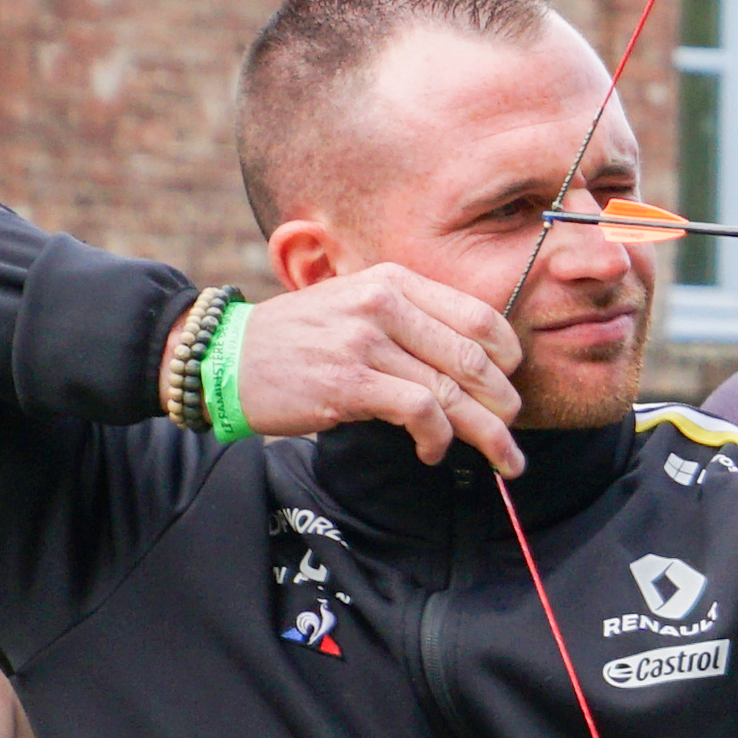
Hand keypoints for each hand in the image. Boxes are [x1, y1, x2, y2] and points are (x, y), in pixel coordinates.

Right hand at [229, 266, 523, 471]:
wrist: (226, 357)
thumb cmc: (300, 340)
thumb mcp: (355, 306)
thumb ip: (410, 322)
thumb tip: (474, 362)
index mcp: (394, 282)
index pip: (480, 316)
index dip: (508, 357)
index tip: (511, 383)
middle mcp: (384, 304)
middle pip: (474, 358)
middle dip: (504, 402)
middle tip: (512, 429)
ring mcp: (365, 342)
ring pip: (454, 391)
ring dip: (486, 432)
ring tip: (499, 455)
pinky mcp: (349, 382)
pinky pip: (420, 412)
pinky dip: (438, 438)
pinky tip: (432, 451)